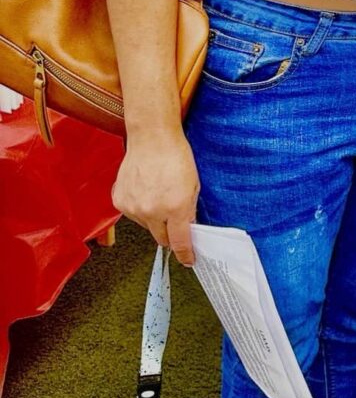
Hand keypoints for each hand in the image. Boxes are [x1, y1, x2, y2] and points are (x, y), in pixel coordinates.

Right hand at [111, 128, 199, 265]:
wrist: (152, 138)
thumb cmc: (175, 156)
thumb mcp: (193, 186)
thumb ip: (189, 211)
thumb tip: (188, 229)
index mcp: (174, 208)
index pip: (179, 243)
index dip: (186, 254)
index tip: (188, 259)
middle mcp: (152, 211)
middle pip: (161, 238)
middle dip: (170, 233)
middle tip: (174, 219)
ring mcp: (133, 207)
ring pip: (146, 226)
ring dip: (153, 218)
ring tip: (158, 195)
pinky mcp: (119, 201)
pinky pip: (132, 214)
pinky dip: (140, 208)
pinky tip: (146, 191)